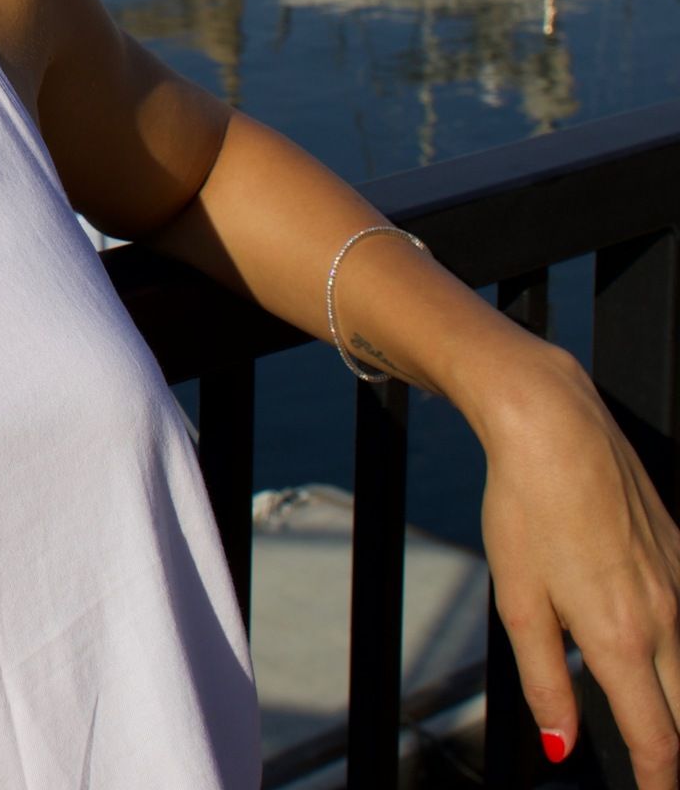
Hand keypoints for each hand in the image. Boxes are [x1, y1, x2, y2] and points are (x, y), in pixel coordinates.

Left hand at [478, 344, 679, 786]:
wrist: (554, 426)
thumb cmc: (525, 507)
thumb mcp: (517, 599)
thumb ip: (545, 681)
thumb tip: (560, 746)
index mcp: (619, 636)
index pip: (657, 737)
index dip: (659, 781)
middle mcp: (665, 617)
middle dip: (674, 747)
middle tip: (654, 766)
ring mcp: (679, 583)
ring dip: (674, 696)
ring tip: (648, 711)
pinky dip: (674, 646)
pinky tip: (650, 642)